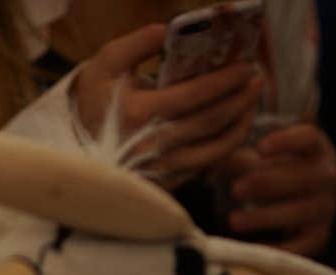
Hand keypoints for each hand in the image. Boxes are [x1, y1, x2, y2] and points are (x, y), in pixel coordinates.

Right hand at [72, 24, 262, 189]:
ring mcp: (164, 168)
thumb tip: (165, 30)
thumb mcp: (104, 66)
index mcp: (138, 113)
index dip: (224, 81)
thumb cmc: (95, 104)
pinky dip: (228, 146)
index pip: (194, 95)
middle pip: (212, 121)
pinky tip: (236, 128)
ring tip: (253, 103)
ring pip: (217, 148)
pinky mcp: (170, 182)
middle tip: (257, 80)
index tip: (246, 66)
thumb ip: (134, 45)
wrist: (78, 152)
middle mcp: (154, 144)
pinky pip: (208, 165)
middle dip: (241, 99)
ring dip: (242, 124)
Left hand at [219, 122, 335, 254]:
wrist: (313, 199)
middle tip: (235, 189)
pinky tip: (252, 247)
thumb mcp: (267, 159)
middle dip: (266, 183)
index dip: (286, 141)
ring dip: (265, 216)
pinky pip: (302, 245)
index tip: (259, 148)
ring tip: (233, 220)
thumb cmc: (283, 171)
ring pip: (300, 211)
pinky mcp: (320, 235)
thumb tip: (214, 164)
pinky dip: (278, 247)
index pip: (307, 138)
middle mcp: (327, 177)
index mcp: (316, 149)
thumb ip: (242, 158)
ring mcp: (326, 207)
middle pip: (302, 176)